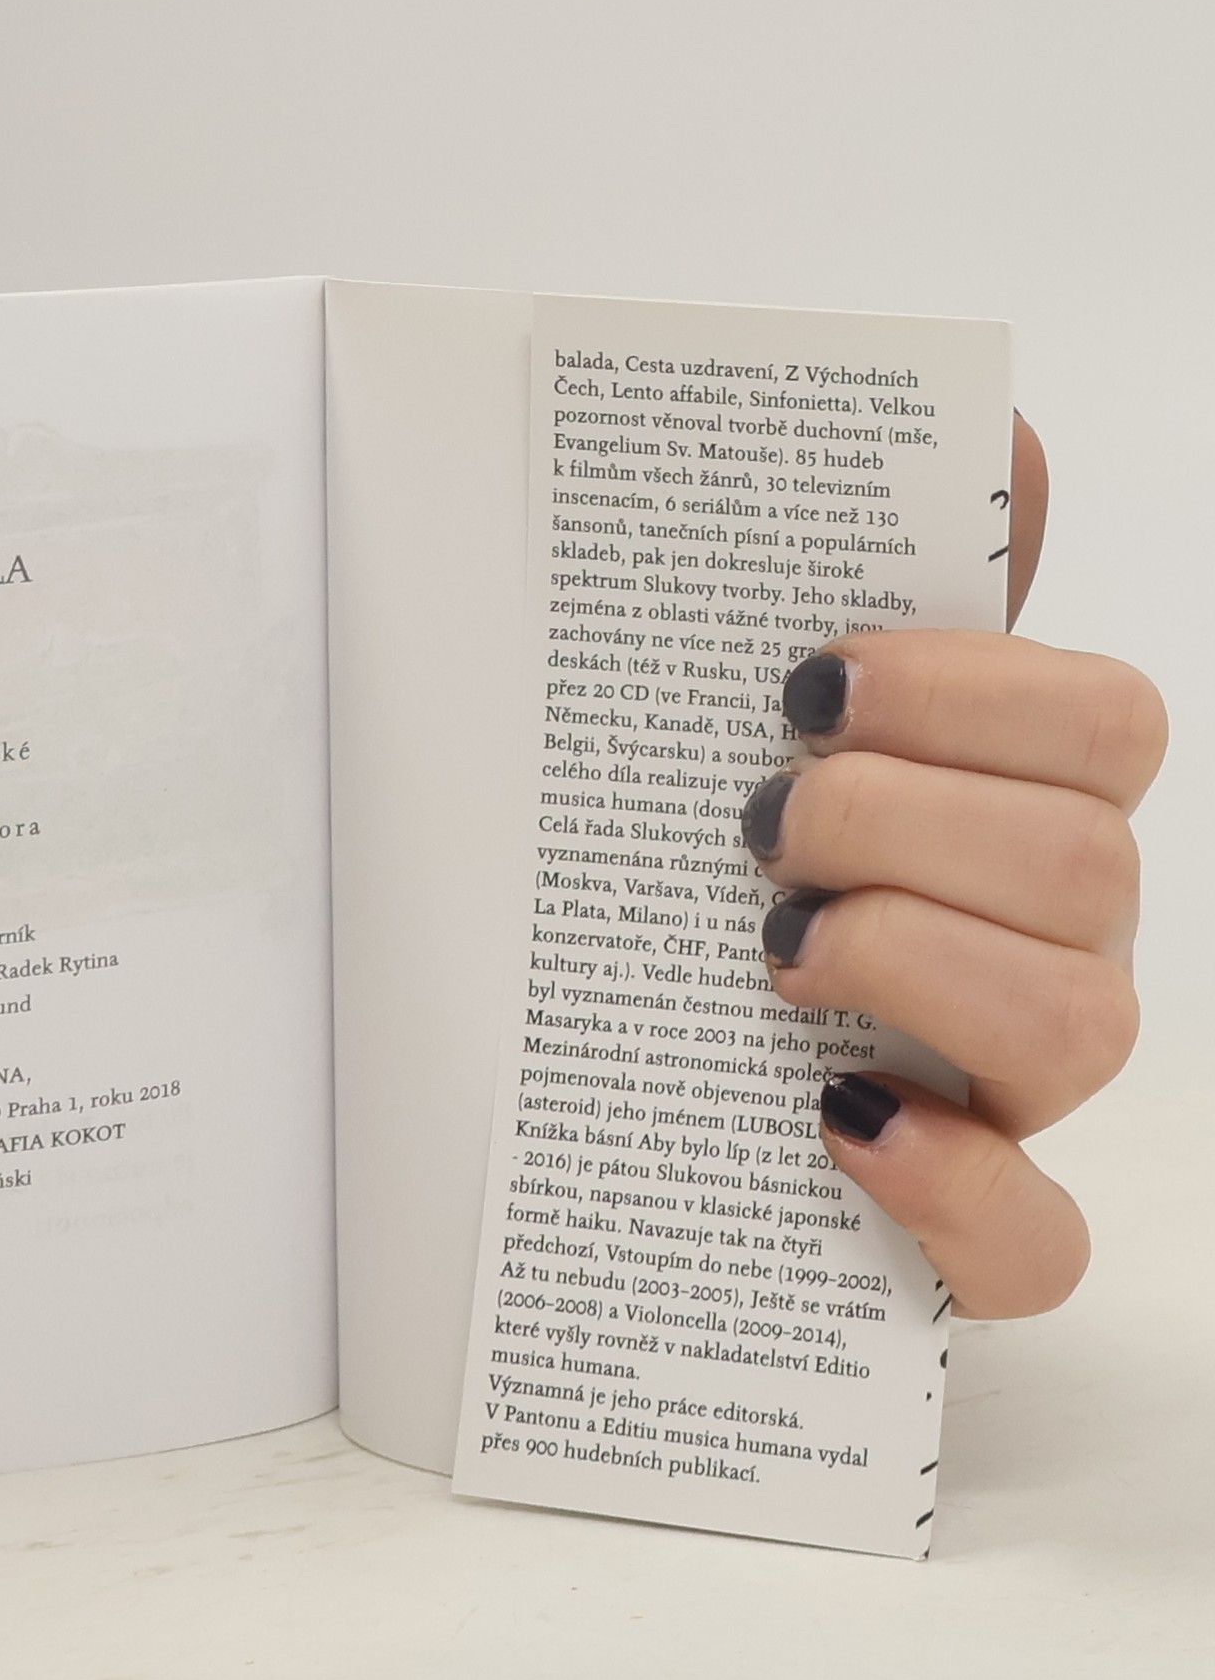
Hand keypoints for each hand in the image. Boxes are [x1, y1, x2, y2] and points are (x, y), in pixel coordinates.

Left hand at [741, 416, 1165, 1316]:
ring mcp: (1012, 1093)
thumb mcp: (716, 726)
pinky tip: (838, 1119)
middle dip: (904, 823)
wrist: (576, 1080)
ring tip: (773, 955)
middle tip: (758, 827)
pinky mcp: (967, 1233)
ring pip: (1085, 1027)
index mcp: (998, 808)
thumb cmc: (665, 878)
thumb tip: (1009, 435)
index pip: (1102, 720)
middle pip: (1091, 862)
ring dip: (917, 967)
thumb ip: (859, 587)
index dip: (972, 688)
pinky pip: (1033, 1245)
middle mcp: (1038, 941)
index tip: (803, 683)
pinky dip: (952, 1189)